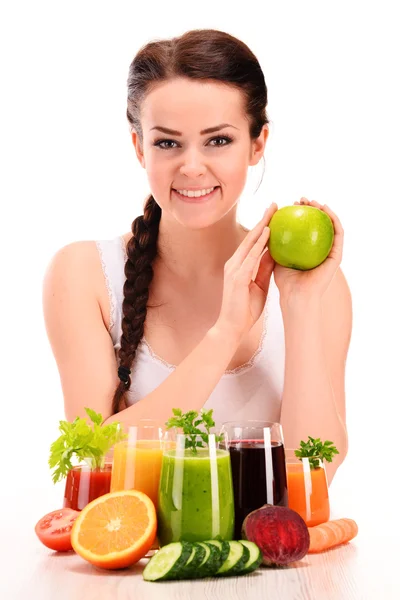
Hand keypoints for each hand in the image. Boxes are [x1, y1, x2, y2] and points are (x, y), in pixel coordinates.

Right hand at [215, 203, 276, 339]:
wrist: (231, 327)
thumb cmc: (245, 309)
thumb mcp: (260, 286)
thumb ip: (264, 269)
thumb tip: (276, 254)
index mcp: (239, 265)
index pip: (253, 242)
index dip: (264, 227)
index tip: (275, 214)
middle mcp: (234, 263)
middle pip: (251, 237)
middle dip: (263, 219)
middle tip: (275, 204)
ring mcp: (234, 269)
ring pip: (250, 242)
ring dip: (262, 226)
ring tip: (273, 211)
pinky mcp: (237, 277)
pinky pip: (251, 256)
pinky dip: (260, 243)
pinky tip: (269, 233)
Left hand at [273, 197, 343, 303]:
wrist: (296, 298)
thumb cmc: (284, 282)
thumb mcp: (277, 257)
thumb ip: (275, 243)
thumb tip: (266, 224)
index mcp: (308, 252)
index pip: (305, 229)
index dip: (299, 215)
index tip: (290, 205)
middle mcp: (321, 251)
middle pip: (318, 225)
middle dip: (311, 209)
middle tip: (301, 200)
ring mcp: (330, 253)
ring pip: (331, 226)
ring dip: (324, 210)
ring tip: (313, 201)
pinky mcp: (337, 256)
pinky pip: (338, 234)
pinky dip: (333, 219)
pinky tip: (325, 209)